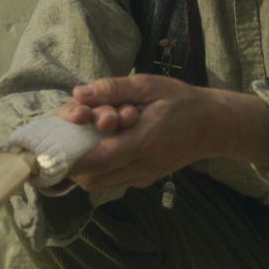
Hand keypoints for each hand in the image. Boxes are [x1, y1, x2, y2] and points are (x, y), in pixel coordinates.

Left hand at [67, 74, 268, 189]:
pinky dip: (100, 167)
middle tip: (70, 136)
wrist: (213, 125)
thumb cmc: (181, 101)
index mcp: (143, 141)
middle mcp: (142, 166)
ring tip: (85, 139)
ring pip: (99, 183)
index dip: (70, 155)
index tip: (55, 141)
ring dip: (86, 165)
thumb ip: (113, 89)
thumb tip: (79, 93)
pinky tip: (102, 145)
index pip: (96, 160)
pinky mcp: (144, 180)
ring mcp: (143, 177)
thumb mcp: (149, 85)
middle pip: (92, 179)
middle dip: (74, 160)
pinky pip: (112, 180)